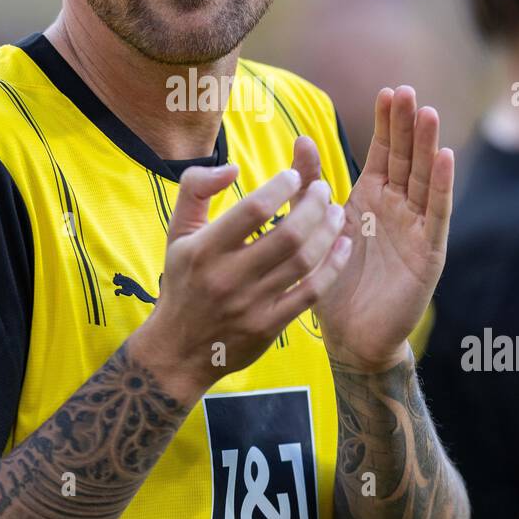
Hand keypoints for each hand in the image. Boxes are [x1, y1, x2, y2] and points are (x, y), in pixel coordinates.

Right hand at [130, 158, 350, 400]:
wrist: (177, 351)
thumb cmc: (182, 282)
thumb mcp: (177, 233)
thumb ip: (195, 188)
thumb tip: (232, 168)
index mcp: (205, 250)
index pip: (253, 210)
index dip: (281, 187)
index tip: (294, 176)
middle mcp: (228, 277)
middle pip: (287, 235)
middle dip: (313, 206)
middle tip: (323, 189)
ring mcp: (251, 305)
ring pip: (303, 262)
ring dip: (327, 232)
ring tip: (335, 212)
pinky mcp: (269, 326)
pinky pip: (310, 293)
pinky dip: (332, 266)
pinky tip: (342, 245)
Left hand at [312, 86, 454, 373]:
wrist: (351, 336)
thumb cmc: (334, 282)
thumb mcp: (316, 227)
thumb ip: (308, 186)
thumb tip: (300, 140)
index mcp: (372, 198)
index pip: (384, 152)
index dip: (387, 123)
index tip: (388, 91)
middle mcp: (398, 208)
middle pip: (407, 158)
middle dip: (407, 125)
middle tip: (408, 91)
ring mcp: (416, 228)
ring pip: (424, 179)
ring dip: (428, 146)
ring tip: (428, 113)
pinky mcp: (428, 252)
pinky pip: (436, 213)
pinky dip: (441, 185)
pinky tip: (445, 157)